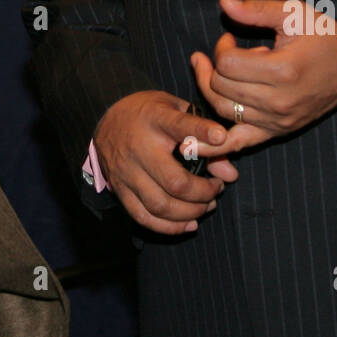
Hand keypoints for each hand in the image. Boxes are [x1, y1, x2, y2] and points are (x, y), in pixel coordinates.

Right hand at [93, 91, 230, 234]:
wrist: (105, 117)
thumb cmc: (149, 113)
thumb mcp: (175, 109)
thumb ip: (204, 137)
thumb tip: (230, 174)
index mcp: (155, 119)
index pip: (179, 125)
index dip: (202, 131)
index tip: (222, 137)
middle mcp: (139, 147)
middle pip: (174, 182)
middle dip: (203, 193)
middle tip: (216, 189)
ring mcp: (127, 172)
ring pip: (160, 205)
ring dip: (190, 212)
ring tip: (206, 205)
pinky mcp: (119, 189)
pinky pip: (143, 217)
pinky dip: (169, 227)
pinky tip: (188, 223)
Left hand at [190, 0, 336, 148]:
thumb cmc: (324, 37)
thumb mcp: (293, 14)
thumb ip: (256, 10)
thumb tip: (223, 2)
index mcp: (283, 70)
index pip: (227, 64)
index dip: (221, 47)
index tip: (231, 38)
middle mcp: (278, 101)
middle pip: (221, 87)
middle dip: (215, 66)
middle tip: (226, 52)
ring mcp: (277, 121)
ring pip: (223, 110)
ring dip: (211, 89)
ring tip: (214, 71)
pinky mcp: (277, 132)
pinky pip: (238, 143)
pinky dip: (212, 146)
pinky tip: (190, 143)